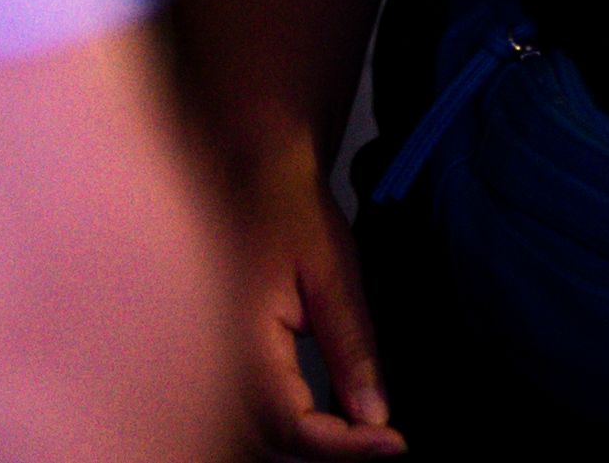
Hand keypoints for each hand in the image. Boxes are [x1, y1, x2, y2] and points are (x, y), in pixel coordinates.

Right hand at [226, 134, 399, 457]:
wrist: (250, 173)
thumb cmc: (290, 212)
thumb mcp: (334, 276)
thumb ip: (352, 350)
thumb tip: (375, 417)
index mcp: (244, 343)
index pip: (293, 428)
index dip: (345, 449)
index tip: (396, 443)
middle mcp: (217, 362)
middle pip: (273, 443)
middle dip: (329, 449)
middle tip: (384, 440)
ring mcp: (212, 363)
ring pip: (257, 437)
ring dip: (306, 441)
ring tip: (358, 432)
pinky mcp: (217, 359)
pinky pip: (249, 414)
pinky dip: (286, 428)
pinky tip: (324, 418)